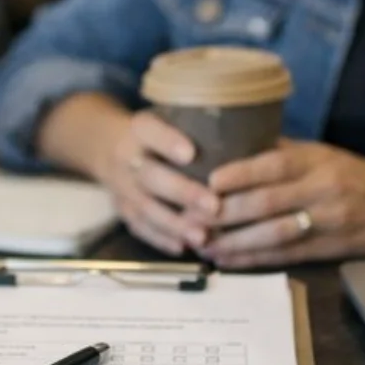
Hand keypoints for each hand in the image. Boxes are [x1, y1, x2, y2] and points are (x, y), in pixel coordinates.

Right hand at [96, 111, 221, 255]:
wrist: (108, 147)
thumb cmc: (160, 133)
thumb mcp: (170, 118)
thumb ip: (200, 128)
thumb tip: (255, 140)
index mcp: (141, 128)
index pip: (151, 131)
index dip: (168, 142)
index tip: (191, 153)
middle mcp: (127, 157)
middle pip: (151, 176)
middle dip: (182, 192)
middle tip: (214, 206)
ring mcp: (122, 186)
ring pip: (145, 207)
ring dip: (174, 224)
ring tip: (202, 237)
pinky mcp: (122, 209)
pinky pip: (139, 226)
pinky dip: (160, 238)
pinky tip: (183, 247)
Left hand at [198, 140, 364, 268]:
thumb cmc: (356, 174)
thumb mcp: (321, 153)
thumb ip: (280, 152)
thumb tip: (230, 145)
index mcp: (317, 161)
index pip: (273, 165)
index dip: (239, 174)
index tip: (208, 182)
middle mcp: (322, 189)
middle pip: (267, 203)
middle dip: (225, 214)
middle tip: (190, 218)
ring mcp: (327, 222)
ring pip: (273, 234)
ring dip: (233, 242)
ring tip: (202, 244)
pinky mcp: (328, 249)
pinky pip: (284, 256)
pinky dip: (252, 260)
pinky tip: (227, 259)